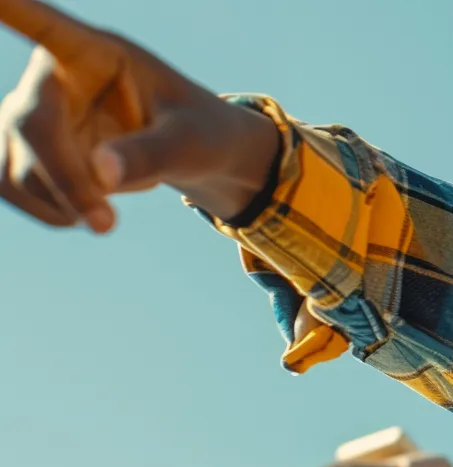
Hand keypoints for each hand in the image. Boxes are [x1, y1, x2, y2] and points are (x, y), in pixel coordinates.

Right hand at [0, 0, 278, 233]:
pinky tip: (82, 215)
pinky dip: (47, 210)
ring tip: (108, 217)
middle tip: (108, 224)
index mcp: (96, 53)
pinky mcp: (20, 149)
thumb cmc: (199, 132)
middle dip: (66, 179)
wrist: (191, 154)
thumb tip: (100, 173)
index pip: (45, 25)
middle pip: (31, 125)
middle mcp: (52, 77)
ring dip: (60, 201)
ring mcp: (29, 113)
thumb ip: (152, 152)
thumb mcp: (192, 141)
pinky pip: (8, 185)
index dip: (13, 7)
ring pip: (16, 165)